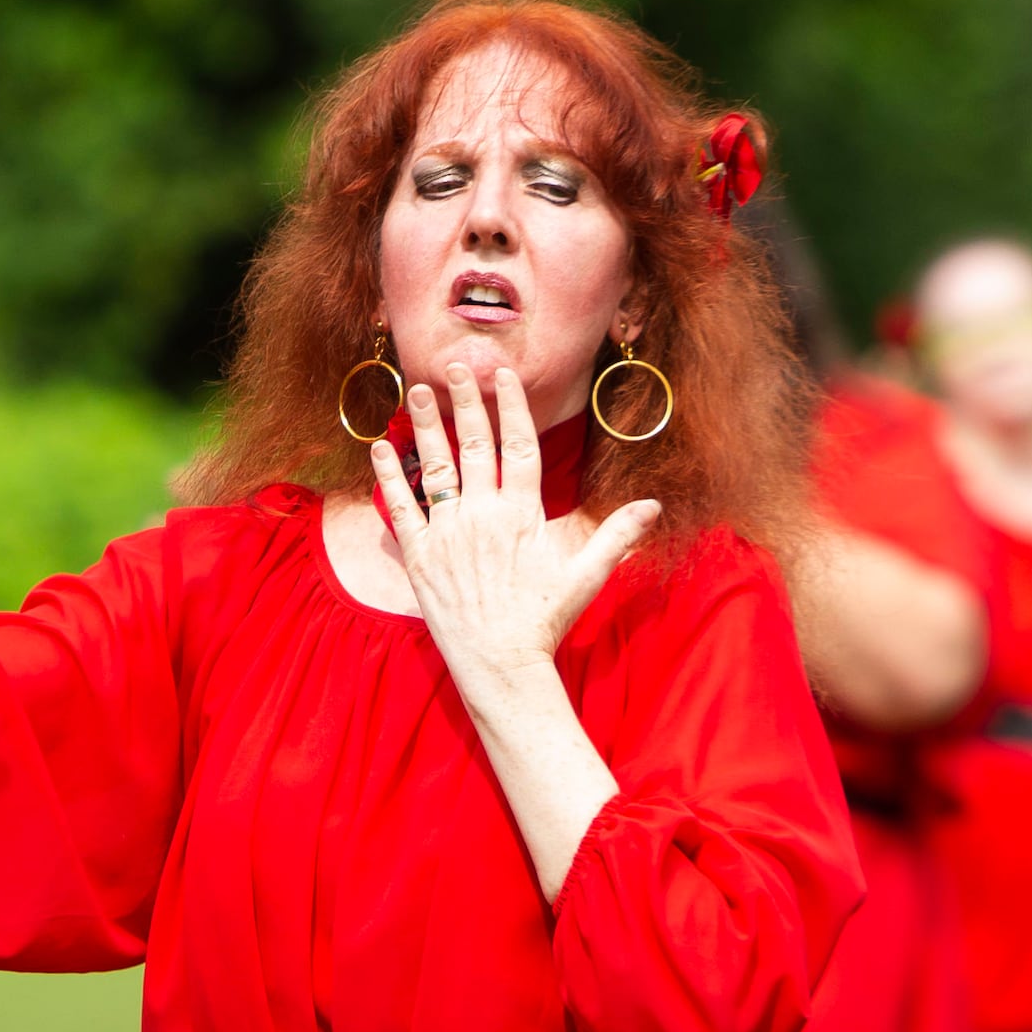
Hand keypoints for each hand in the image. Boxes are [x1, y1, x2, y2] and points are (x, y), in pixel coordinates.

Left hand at [370, 363, 660, 685]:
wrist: (501, 665)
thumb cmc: (544, 621)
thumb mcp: (586, 575)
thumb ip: (616, 535)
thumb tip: (653, 507)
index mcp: (522, 513)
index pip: (519, 445)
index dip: (511, 406)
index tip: (503, 375)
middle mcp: (483, 514)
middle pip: (474, 444)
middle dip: (465, 401)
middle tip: (455, 366)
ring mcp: (448, 533)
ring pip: (434, 467)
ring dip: (424, 426)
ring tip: (414, 390)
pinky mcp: (419, 556)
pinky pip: (401, 507)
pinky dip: (388, 476)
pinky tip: (378, 447)